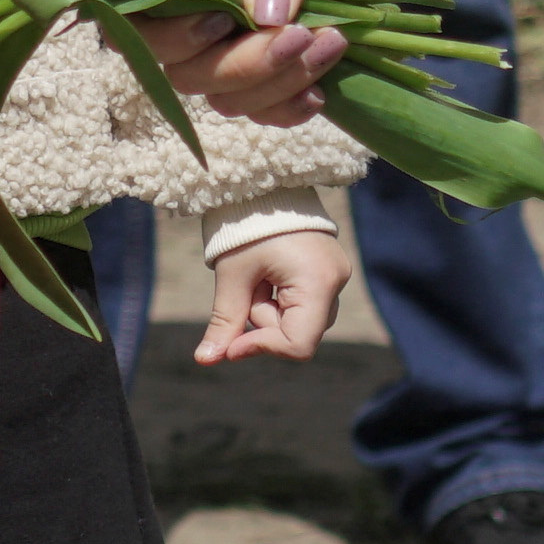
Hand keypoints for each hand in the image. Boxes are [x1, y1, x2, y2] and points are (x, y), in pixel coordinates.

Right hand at [183, 0, 398, 116]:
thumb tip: (267, 14)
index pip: (136, 20)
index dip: (171, 38)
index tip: (222, 21)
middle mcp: (193, 6)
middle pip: (186, 71)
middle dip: (244, 65)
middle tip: (302, 34)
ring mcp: (231, 38)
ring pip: (226, 95)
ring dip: (276, 84)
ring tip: (330, 44)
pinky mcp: (270, 57)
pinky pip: (263, 106)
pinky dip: (288, 106)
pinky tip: (320, 91)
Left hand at [198, 226, 349, 364]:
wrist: (262, 184)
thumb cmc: (245, 227)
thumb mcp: (232, 276)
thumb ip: (224, 321)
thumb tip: (206, 360)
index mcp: (317, 282)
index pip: (299, 345)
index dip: (263, 348)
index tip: (233, 342)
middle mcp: (337, 282)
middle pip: (299, 334)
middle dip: (264, 323)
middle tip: (245, 290)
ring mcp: (336, 276)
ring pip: (301, 321)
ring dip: (270, 311)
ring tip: (257, 276)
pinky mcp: (329, 272)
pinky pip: (305, 304)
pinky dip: (279, 300)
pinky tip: (267, 275)